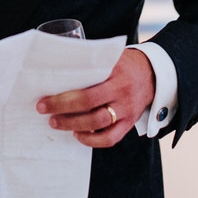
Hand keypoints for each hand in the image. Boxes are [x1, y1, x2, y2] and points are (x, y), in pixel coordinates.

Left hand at [37, 48, 155, 148]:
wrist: (153, 73)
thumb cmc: (124, 64)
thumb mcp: (110, 57)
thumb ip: (90, 62)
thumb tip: (57, 68)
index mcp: (115, 70)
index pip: (87, 85)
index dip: (64, 95)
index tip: (44, 98)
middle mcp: (122, 90)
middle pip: (89, 103)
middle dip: (62, 108)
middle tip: (44, 109)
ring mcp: (127, 108)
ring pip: (98, 122)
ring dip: (73, 124)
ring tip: (56, 123)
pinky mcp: (130, 123)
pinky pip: (111, 138)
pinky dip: (92, 141)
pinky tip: (78, 135)